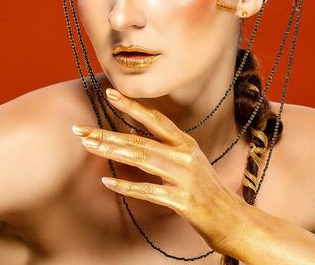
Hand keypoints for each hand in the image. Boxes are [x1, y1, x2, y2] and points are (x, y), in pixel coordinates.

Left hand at [72, 88, 245, 252]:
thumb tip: (135, 139)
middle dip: (107, 133)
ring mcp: (184, 176)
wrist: (235, 221)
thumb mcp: (190, 163)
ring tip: (88, 146)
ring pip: (142, 159)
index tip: (109, 93)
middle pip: (139, 139)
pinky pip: (149, 190)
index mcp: (185, 143)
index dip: (131, 105)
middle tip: (80, 130)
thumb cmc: (208, 192)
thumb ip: (167, 150)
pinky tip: (108, 181)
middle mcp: (185, 155)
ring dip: (112, 152)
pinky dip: (127, 186)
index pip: (154, 118)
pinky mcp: (183, 200)